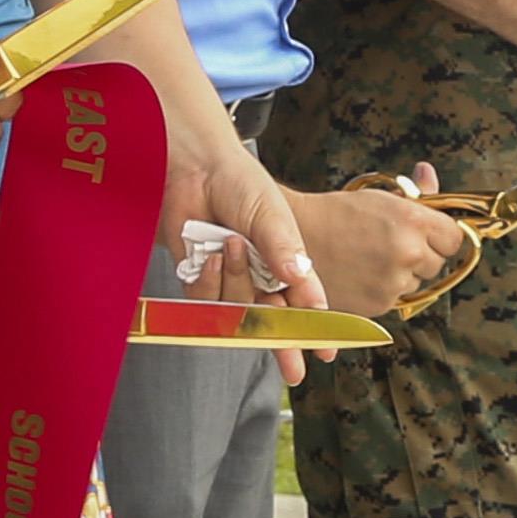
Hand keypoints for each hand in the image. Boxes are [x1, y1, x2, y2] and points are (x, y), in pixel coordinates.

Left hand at [170, 148, 323, 312]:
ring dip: (235, 280)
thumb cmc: (237, 183)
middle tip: (279, 328)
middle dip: (274, 326)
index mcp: (286, 262)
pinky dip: (208, 282)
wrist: (194, 171)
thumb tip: (298, 276)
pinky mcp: (198, 281)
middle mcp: (259, 277)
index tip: (322, 346)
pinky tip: (211, 256)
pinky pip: (204, 302)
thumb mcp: (270, 214)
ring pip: (236, 311)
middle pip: (270, 318)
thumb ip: (283, 247)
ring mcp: (228, 281)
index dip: (311, 324)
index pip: (304, 302)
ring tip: (232, 243)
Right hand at [280, 172, 468, 313]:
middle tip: (387, 246)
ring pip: (415, 284)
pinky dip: (381, 290)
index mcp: (413, 220)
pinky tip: (359, 275)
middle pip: (437, 263)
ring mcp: (393, 282)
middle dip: (419, 257)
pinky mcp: (377, 304)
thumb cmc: (335, 214)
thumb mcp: (379, 196)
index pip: (455, 238)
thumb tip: (429, 173)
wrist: (291, 240)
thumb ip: (416, 192)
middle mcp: (407, 252)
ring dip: (400, 276)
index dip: (440, 237)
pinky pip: (394, 299)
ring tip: (368, 260)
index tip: (424, 236)